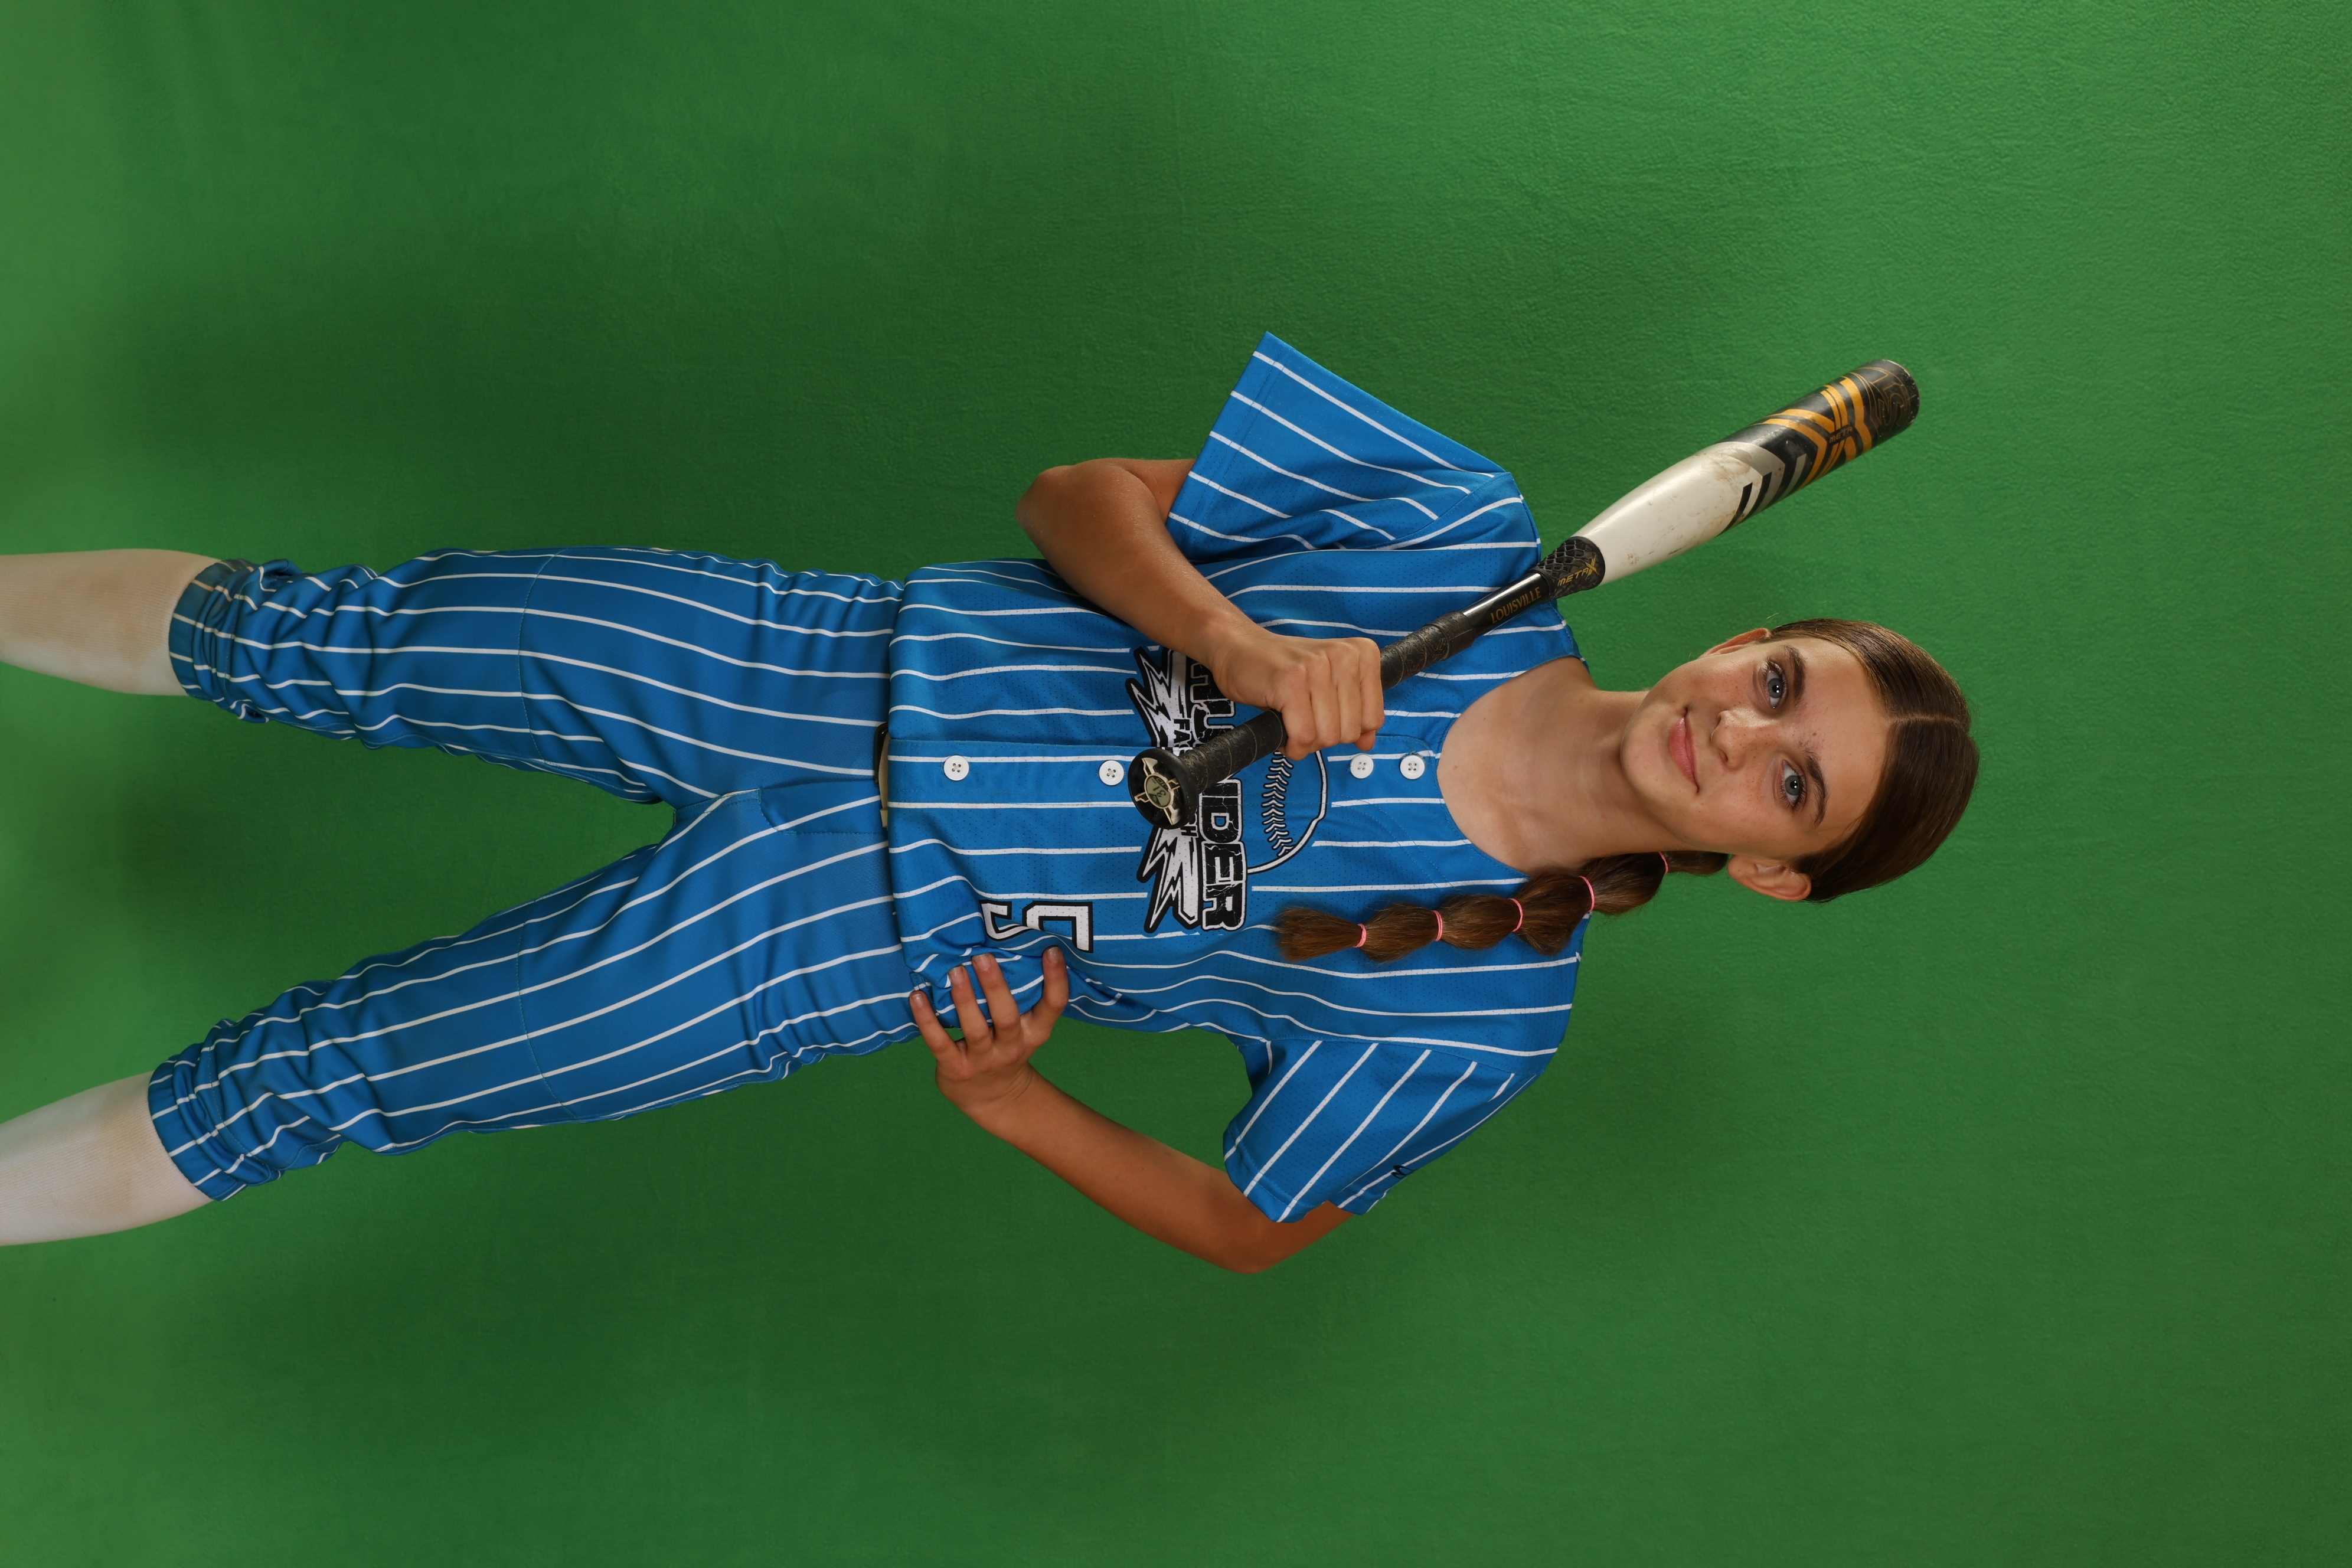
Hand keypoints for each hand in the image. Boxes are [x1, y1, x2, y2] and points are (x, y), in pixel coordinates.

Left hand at [911, 948, 1069, 1119]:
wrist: (993, 1098)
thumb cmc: (1007, 1048)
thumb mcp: (1026, 1028)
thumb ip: (1022, 997)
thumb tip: (1008, 944)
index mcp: (1034, 1032)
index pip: (1053, 1006)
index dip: (1056, 980)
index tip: (1050, 950)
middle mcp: (1012, 1046)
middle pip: (1007, 1016)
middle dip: (995, 987)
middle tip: (983, 957)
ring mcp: (983, 1059)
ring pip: (975, 1028)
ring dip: (964, 999)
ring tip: (955, 971)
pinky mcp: (956, 1068)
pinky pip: (939, 1043)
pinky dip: (926, 1019)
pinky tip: (917, 997)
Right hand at [1198, 625, 1383, 758]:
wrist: (1238, 648)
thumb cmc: (1285, 670)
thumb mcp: (1328, 687)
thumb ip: (1354, 714)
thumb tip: (1368, 743)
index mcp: (1362, 653)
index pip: (1373, 718)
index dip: (1347, 729)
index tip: (1325, 715)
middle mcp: (1344, 655)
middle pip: (1349, 731)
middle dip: (1324, 737)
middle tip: (1303, 719)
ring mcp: (1316, 667)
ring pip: (1326, 736)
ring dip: (1305, 742)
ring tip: (1291, 721)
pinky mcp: (1290, 681)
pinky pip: (1302, 736)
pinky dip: (1291, 745)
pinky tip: (1282, 728)